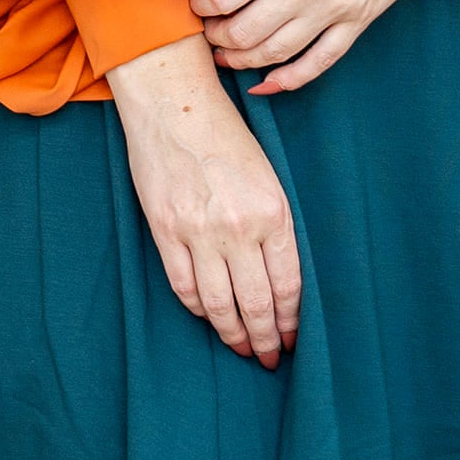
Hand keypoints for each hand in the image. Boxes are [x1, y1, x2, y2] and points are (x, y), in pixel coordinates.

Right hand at [106, 33, 300, 366]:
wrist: (175, 103)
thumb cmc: (227, 134)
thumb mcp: (267, 175)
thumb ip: (274, 225)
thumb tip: (280, 280)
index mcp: (273, 210)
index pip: (288, 284)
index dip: (291, 319)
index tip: (293, 338)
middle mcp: (238, 226)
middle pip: (256, 303)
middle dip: (266, 337)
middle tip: (269, 357)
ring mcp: (198, 231)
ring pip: (218, 304)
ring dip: (233, 333)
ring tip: (242, 347)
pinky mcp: (166, 230)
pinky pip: (183, 287)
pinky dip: (198, 309)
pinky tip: (209, 317)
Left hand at [187, 0, 442, 93]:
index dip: (202, 5)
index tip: (197, 3)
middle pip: (243, 32)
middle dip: (217, 37)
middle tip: (208, 32)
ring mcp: (333, 10)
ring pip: (274, 54)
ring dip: (243, 60)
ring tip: (227, 55)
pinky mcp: (358, 23)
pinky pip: (317, 64)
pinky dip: (288, 80)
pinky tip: (267, 82)